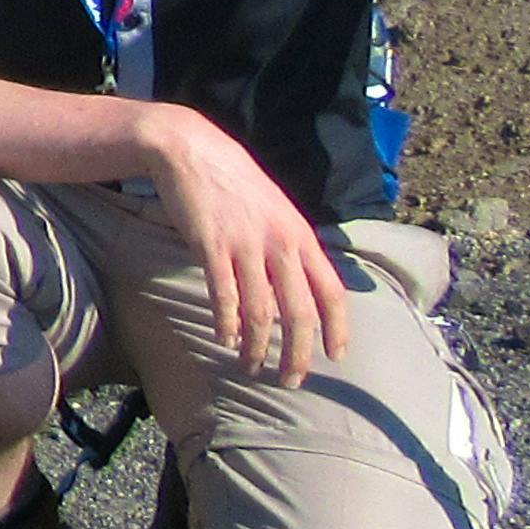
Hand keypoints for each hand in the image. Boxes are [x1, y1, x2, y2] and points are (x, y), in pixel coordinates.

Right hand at [136, 105, 354, 380]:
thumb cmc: (235, 182)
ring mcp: (246, 245)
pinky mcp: (212, 246)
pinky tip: (224, 339)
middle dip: (297, 354)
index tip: (335, 356)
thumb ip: (291, 247)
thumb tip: (300, 288)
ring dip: (257, 347)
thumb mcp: (277, 210)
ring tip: (252, 366)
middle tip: (290, 379)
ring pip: (261, 312)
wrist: (191, 149)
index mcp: (301, 236)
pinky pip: (224, 295)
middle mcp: (280, 244)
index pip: (332, 292)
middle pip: (299, 313)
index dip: (337, 328)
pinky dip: (226, 323)